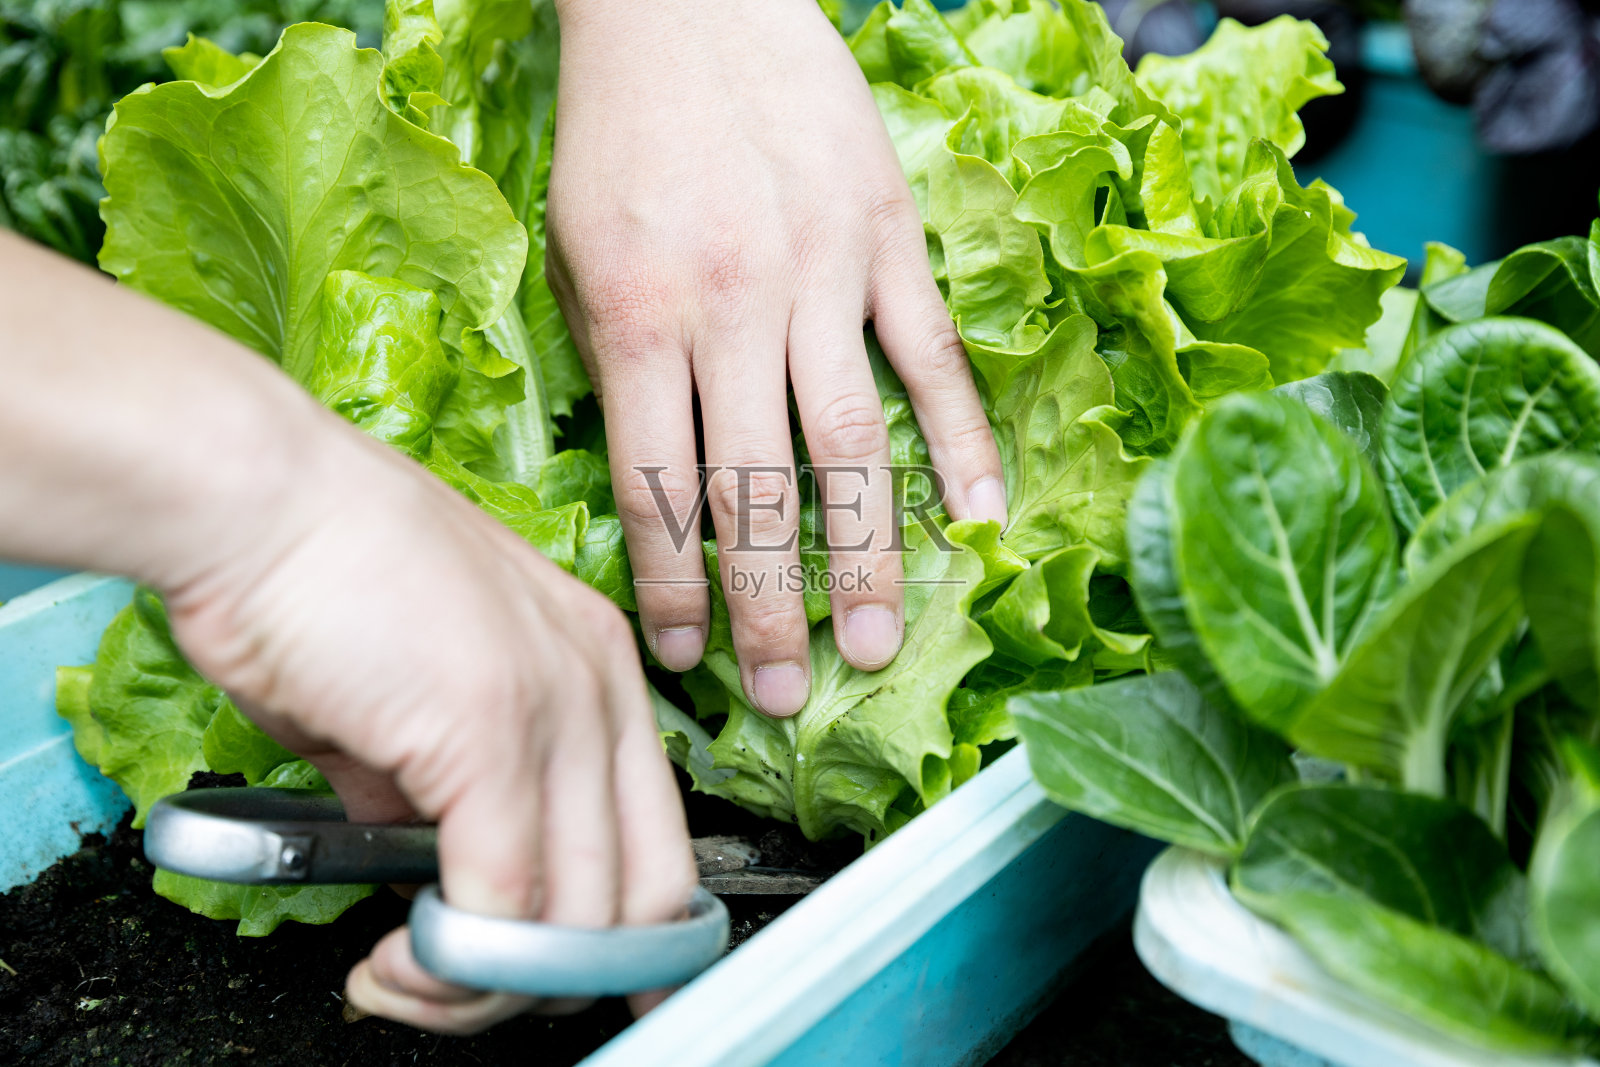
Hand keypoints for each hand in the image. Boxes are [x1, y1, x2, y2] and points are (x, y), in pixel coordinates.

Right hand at [162, 420, 694, 1032]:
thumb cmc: (316, 569)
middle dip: (561, 977)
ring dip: (492, 985)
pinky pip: (497, 904)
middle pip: (643, 895)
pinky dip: (448, 963)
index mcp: (599, 664)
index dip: (636, 936)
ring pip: (578, 918)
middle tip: (467, 995)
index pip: (661, 837)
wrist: (255, 494)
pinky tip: (391, 960)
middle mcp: (599, 686)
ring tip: (411, 983)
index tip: (580, 984)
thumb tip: (435, 862)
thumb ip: (441, 783)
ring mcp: (555, 708)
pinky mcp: (489, 735)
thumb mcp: (412, 692)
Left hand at [547, 0, 1005, 715]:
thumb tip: (652, 486)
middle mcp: (733, 311)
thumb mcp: (576, 254)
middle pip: (756, 492)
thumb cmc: (622, 134)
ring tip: (880, 642)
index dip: (674, 585)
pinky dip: (963, 443)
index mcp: (639, 319)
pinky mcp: (889, 241)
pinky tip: (984, 520)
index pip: (658, 488)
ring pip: (851, 445)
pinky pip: (933, 359)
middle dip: (769, 607)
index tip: (686, 659)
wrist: (690, 0)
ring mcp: (822, 277)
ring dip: (868, 556)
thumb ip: (615, 368)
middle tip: (786, 693)